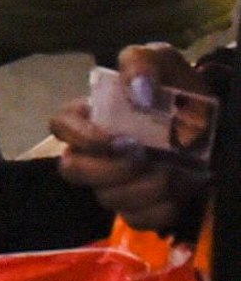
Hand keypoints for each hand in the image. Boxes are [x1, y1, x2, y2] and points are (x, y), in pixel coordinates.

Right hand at [50, 45, 211, 235]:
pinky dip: (161, 208)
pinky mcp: (141, 208)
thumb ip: (141, 62)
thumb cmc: (182, 92)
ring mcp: (116, 184)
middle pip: (73, 170)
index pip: (60, 126)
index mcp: (91, 115)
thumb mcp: (163, 61)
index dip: (77, 136)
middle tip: (141, 156)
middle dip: (107, 169)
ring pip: (109, 198)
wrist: (220, 127)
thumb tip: (136, 91)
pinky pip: (138, 220)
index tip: (111, 138)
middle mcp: (95, 153)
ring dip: (144, 187)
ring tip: (174, 171)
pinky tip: (180, 189)